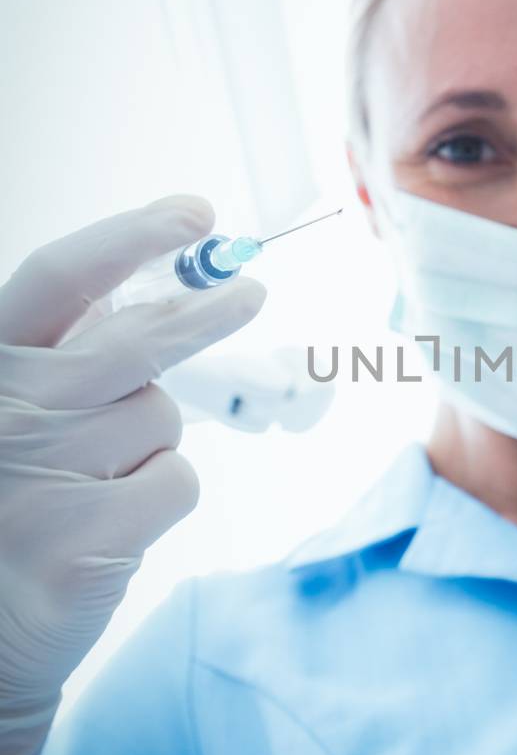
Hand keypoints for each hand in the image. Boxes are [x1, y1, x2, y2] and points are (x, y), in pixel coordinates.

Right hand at [0, 195, 265, 701]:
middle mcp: (6, 409)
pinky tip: (109, 523)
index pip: (62, 277)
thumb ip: (65, 353)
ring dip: (151, 441)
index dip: (134, 237)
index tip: (194, 216)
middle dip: (206, 312)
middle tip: (253, 294)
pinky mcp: (84, 538)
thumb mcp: (12, 409)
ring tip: (97, 480)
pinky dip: (159, 495)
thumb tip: (163, 286)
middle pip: (134, 341)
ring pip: (160, 418)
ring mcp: (40, 475)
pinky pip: (174, 482)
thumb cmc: (9, 501)